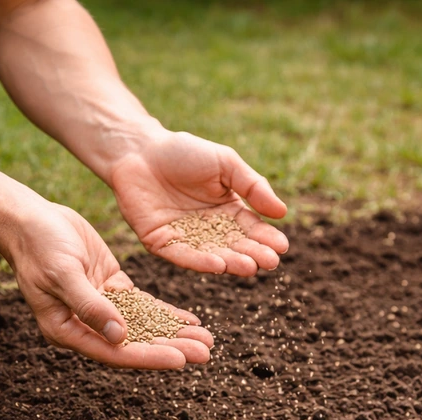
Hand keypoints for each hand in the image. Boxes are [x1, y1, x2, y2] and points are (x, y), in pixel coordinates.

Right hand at [0, 202, 212, 369]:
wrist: (28, 219)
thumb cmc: (38, 247)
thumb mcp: (63, 274)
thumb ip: (90, 305)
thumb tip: (119, 336)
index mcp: (66, 330)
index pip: (114, 352)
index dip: (148, 356)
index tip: (181, 360)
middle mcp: (84, 324)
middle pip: (133, 343)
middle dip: (170, 348)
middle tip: (205, 353)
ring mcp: (99, 306)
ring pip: (141, 326)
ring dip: (172, 333)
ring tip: (206, 340)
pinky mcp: (109, 286)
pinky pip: (141, 305)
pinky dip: (164, 312)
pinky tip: (189, 319)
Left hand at [110, 130, 288, 276]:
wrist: (140, 151)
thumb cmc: (184, 152)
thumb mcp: (226, 164)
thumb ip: (252, 187)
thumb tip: (282, 213)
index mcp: (225, 210)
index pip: (250, 229)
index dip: (265, 238)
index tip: (282, 247)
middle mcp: (206, 229)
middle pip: (233, 246)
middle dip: (252, 255)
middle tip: (270, 263)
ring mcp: (183, 237)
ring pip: (210, 255)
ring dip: (230, 263)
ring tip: (249, 267)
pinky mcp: (159, 242)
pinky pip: (181, 255)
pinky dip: (199, 261)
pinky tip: (218, 264)